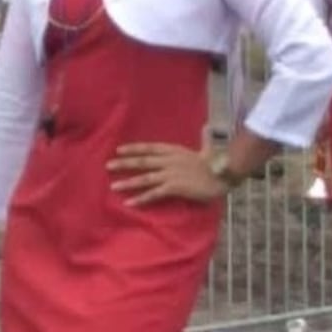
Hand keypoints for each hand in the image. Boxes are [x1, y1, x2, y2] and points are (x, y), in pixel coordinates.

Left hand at [107, 143, 227, 205]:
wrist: (223, 175)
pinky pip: (154, 194)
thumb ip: (204, 139)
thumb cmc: (217, 163)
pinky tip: (129, 203)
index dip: (133, 148)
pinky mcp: (174, 187)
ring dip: (128, 182)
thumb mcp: (207, 148)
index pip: (150, 147)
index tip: (119, 149)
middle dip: (124, 163)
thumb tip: (206, 127)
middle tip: (108, 165)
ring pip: (145, 178)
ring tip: (113, 186)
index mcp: (175, 150)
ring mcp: (171, 174)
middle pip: (142, 161)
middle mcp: (170, 160)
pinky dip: (141, 199)